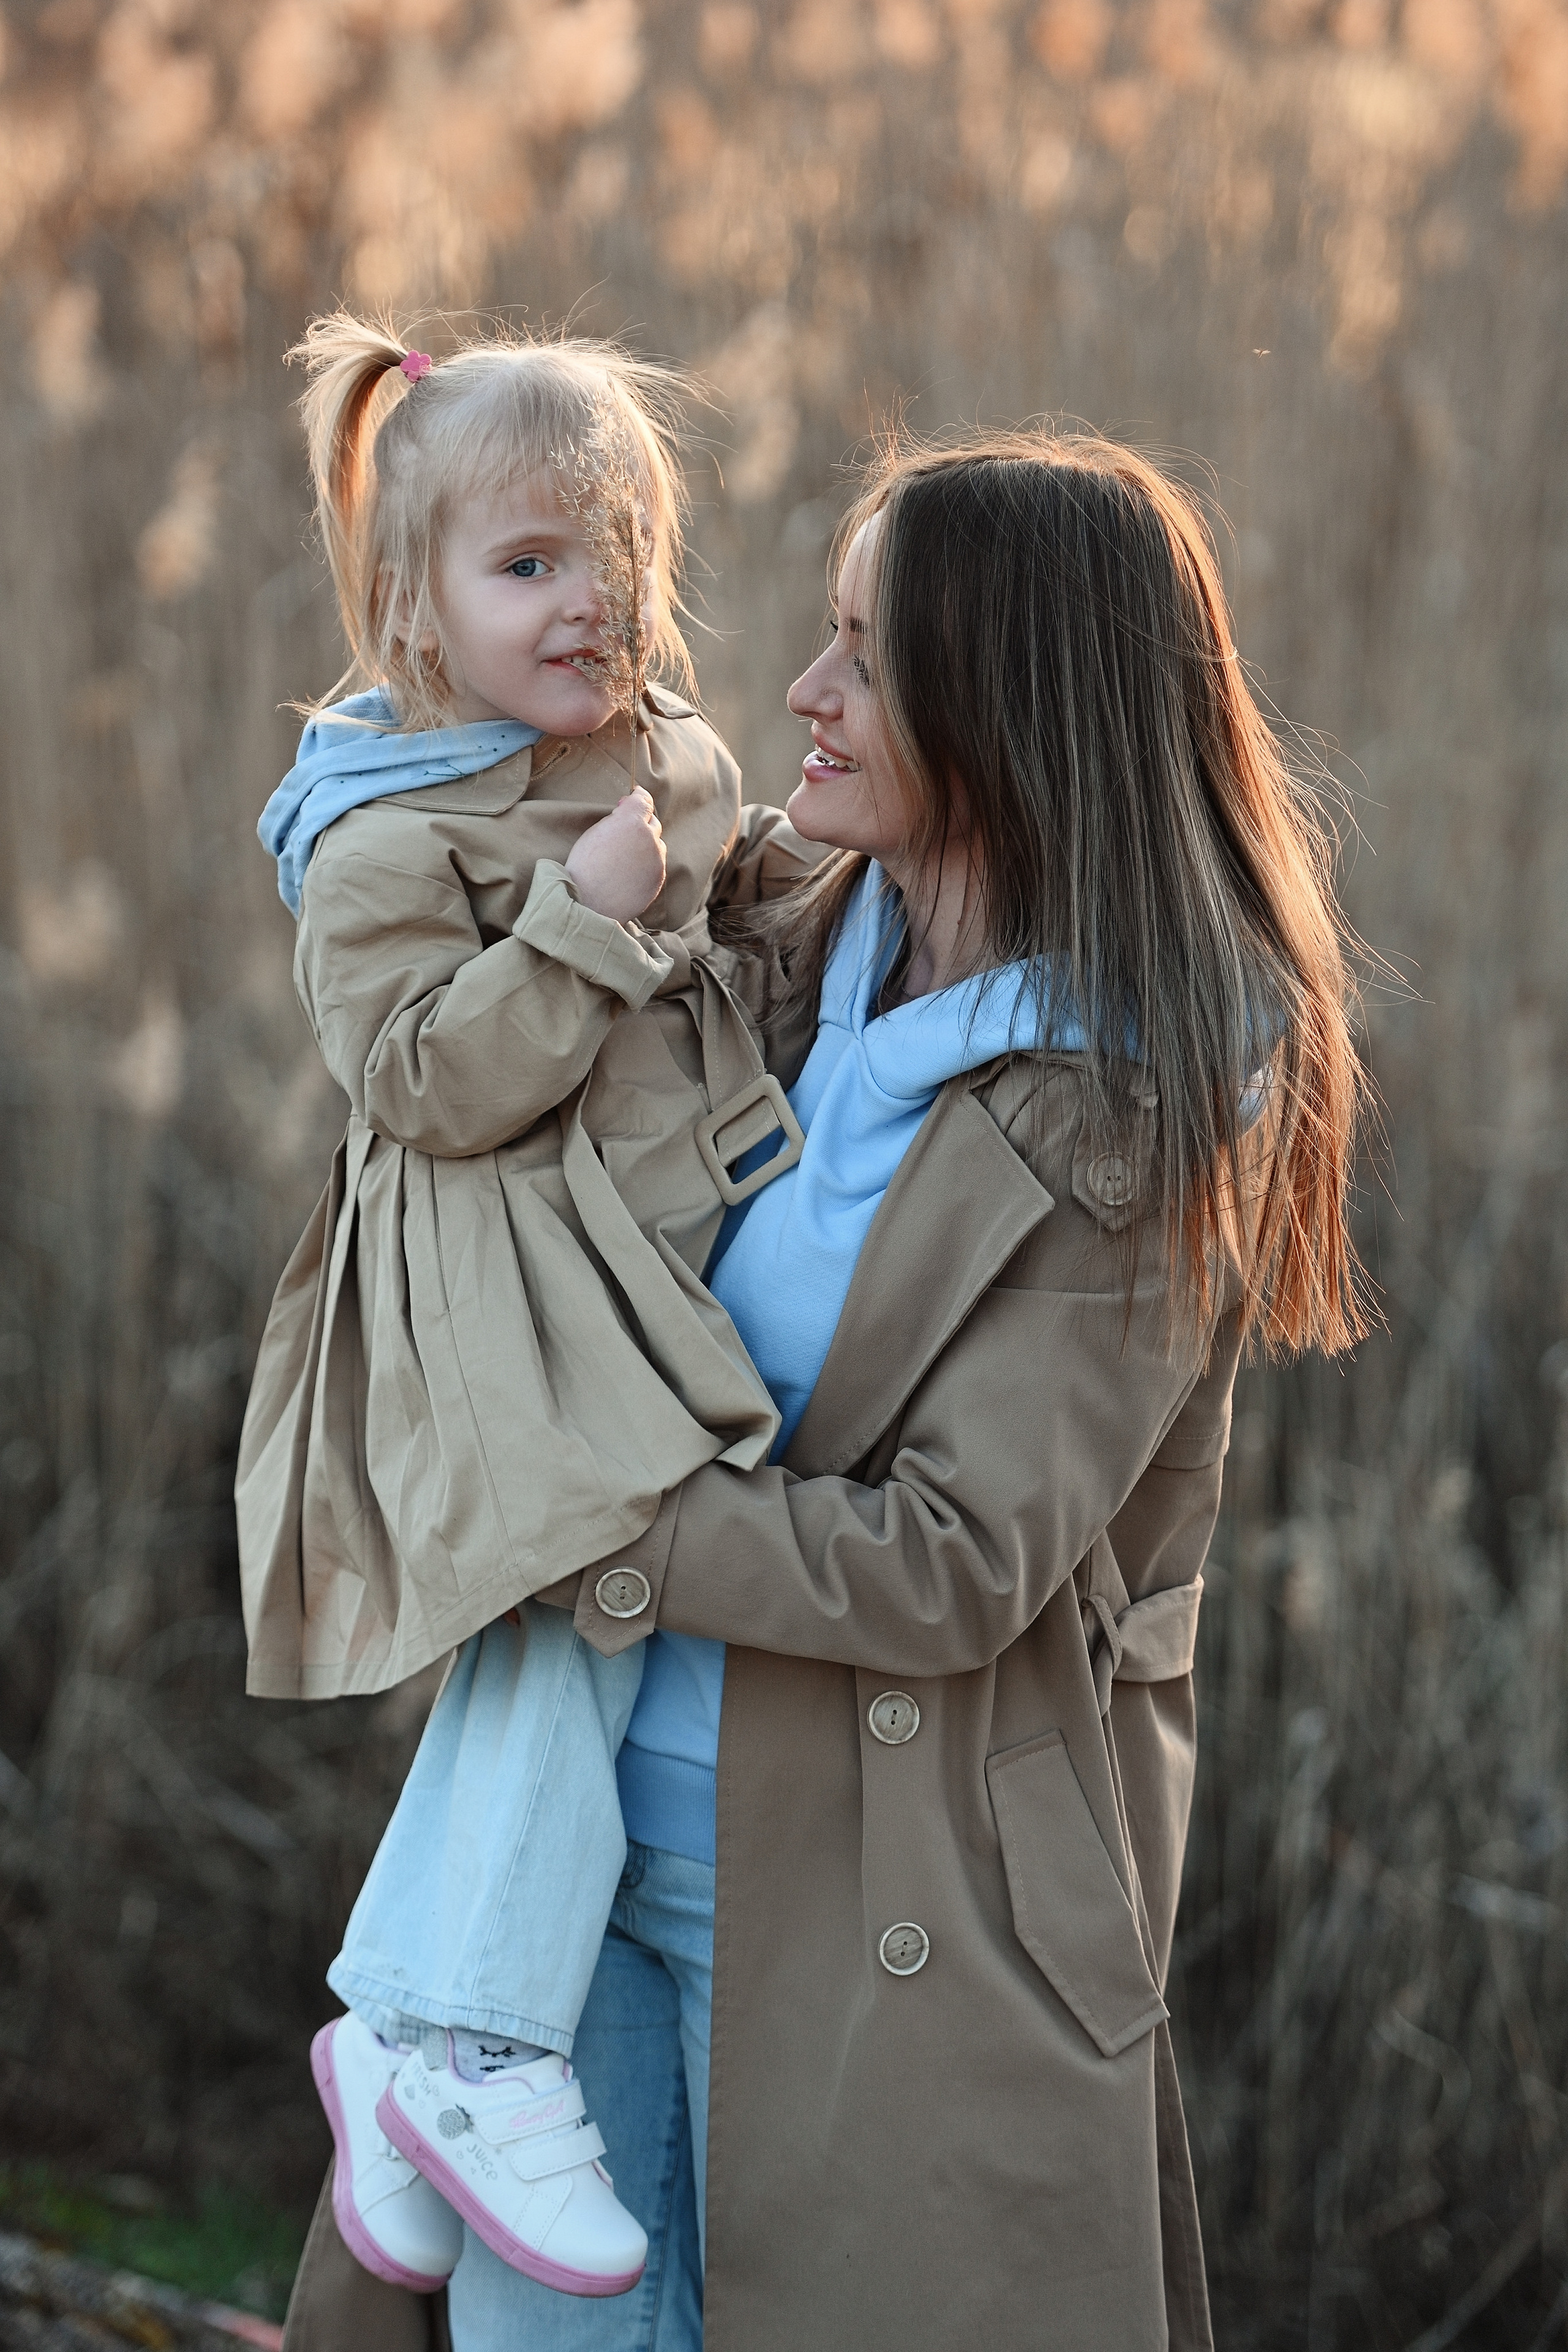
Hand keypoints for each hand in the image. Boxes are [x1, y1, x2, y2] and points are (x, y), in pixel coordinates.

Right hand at [565, 787, 667, 922]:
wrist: (588, 903)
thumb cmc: (584, 867)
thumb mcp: (594, 833)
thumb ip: (615, 820)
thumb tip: (626, 813)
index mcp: (630, 821)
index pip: (644, 800)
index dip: (639, 797)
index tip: (635, 796)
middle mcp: (649, 837)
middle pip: (652, 823)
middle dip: (641, 824)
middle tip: (624, 832)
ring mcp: (656, 860)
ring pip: (657, 845)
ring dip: (645, 846)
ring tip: (625, 858)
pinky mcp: (659, 878)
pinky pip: (656, 865)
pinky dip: (647, 864)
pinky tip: (630, 873)